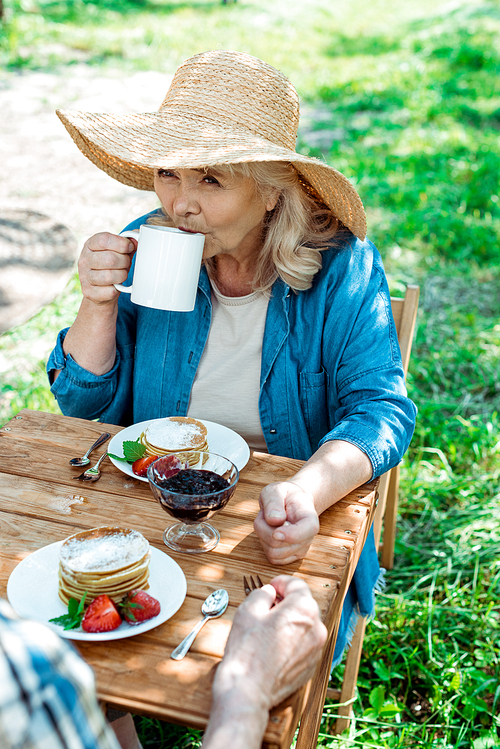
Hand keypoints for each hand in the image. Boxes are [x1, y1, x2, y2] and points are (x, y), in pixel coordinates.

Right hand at [78, 232, 136, 304]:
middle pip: (110, 259)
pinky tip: (115, 286)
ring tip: (121, 275)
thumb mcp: (119, 252)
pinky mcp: (88, 292)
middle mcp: (84, 260)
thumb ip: (128, 243)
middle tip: (126, 264)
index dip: (121, 243)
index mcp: (90, 245)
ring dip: (121, 276)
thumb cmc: (113, 267)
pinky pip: (110, 291)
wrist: (101, 291)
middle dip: (124, 262)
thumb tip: (137, 239)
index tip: (130, 247)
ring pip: (109, 276)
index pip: (104, 240)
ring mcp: (84, 277)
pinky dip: (117, 290)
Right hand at [213, 576, 326, 710]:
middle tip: (267, 606)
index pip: (297, 584)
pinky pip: (304, 645)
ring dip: (290, 621)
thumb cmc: (247, 650)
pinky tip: (274, 646)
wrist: (248, 690)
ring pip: (305, 625)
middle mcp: (317, 628)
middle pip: (303, 605)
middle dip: (287, 602)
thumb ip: (262, 594)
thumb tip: (269, 593)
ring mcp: (316, 649)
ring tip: (268, 628)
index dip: (281, 582)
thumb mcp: (248, 610)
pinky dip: (293, 640)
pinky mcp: (311, 666)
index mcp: (303, 609)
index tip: (271, 586)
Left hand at [253, 481, 319, 563]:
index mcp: (310, 519)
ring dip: (263, 536)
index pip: (305, 532)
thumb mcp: (276, 490)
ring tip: (268, 522)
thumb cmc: (285, 495)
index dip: (289, 535)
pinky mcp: (291, 556)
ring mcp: (300, 549)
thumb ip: (274, 502)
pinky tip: (270, 532)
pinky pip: (273, 558)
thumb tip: (274, 520)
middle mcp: (308, 537)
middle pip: (278, 544)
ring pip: (273, 553)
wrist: (293, 502)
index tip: (275, 532)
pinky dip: (265, 544)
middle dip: (263, 528)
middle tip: (265, 513)